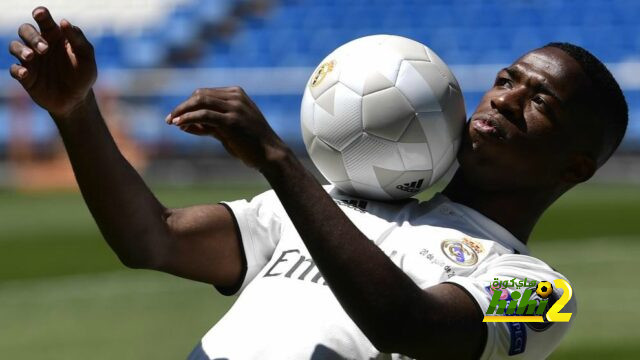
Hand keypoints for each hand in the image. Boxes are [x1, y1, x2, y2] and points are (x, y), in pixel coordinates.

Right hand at [8, 7, 96, 118]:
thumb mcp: (86, 58)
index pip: (43, 19)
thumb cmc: (83, 75)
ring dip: (20, 49)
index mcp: (54, 36)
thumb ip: (78, 39)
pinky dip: (17, 70)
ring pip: (14, 46)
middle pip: (25, 30)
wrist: (77, 100)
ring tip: (31, 57)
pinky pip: (14, 69)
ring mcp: (31, 61)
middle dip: (32, 36)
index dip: (40, 14)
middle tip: (45, 49)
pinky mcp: (26, 77)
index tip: (40, 14)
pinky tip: (25, 74)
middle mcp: (39, 45)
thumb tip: (64, 22)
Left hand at [166, 86, 288, 168]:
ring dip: (182, 111)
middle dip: (182, 106)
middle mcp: (236, 97)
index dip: (188, 104)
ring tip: (171, 121)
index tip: (177, 117)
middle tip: (169, 119)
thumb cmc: (250, 144)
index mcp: (236, 94)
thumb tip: (184, 125)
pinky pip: (204, 115)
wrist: (270, 155)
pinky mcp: (232, 121)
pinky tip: (179, 124)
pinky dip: (189, 118)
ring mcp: (235, 107)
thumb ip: (209, 125)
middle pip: (200, 95)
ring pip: (200, 101)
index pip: (204, 93)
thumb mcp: (228, 130)